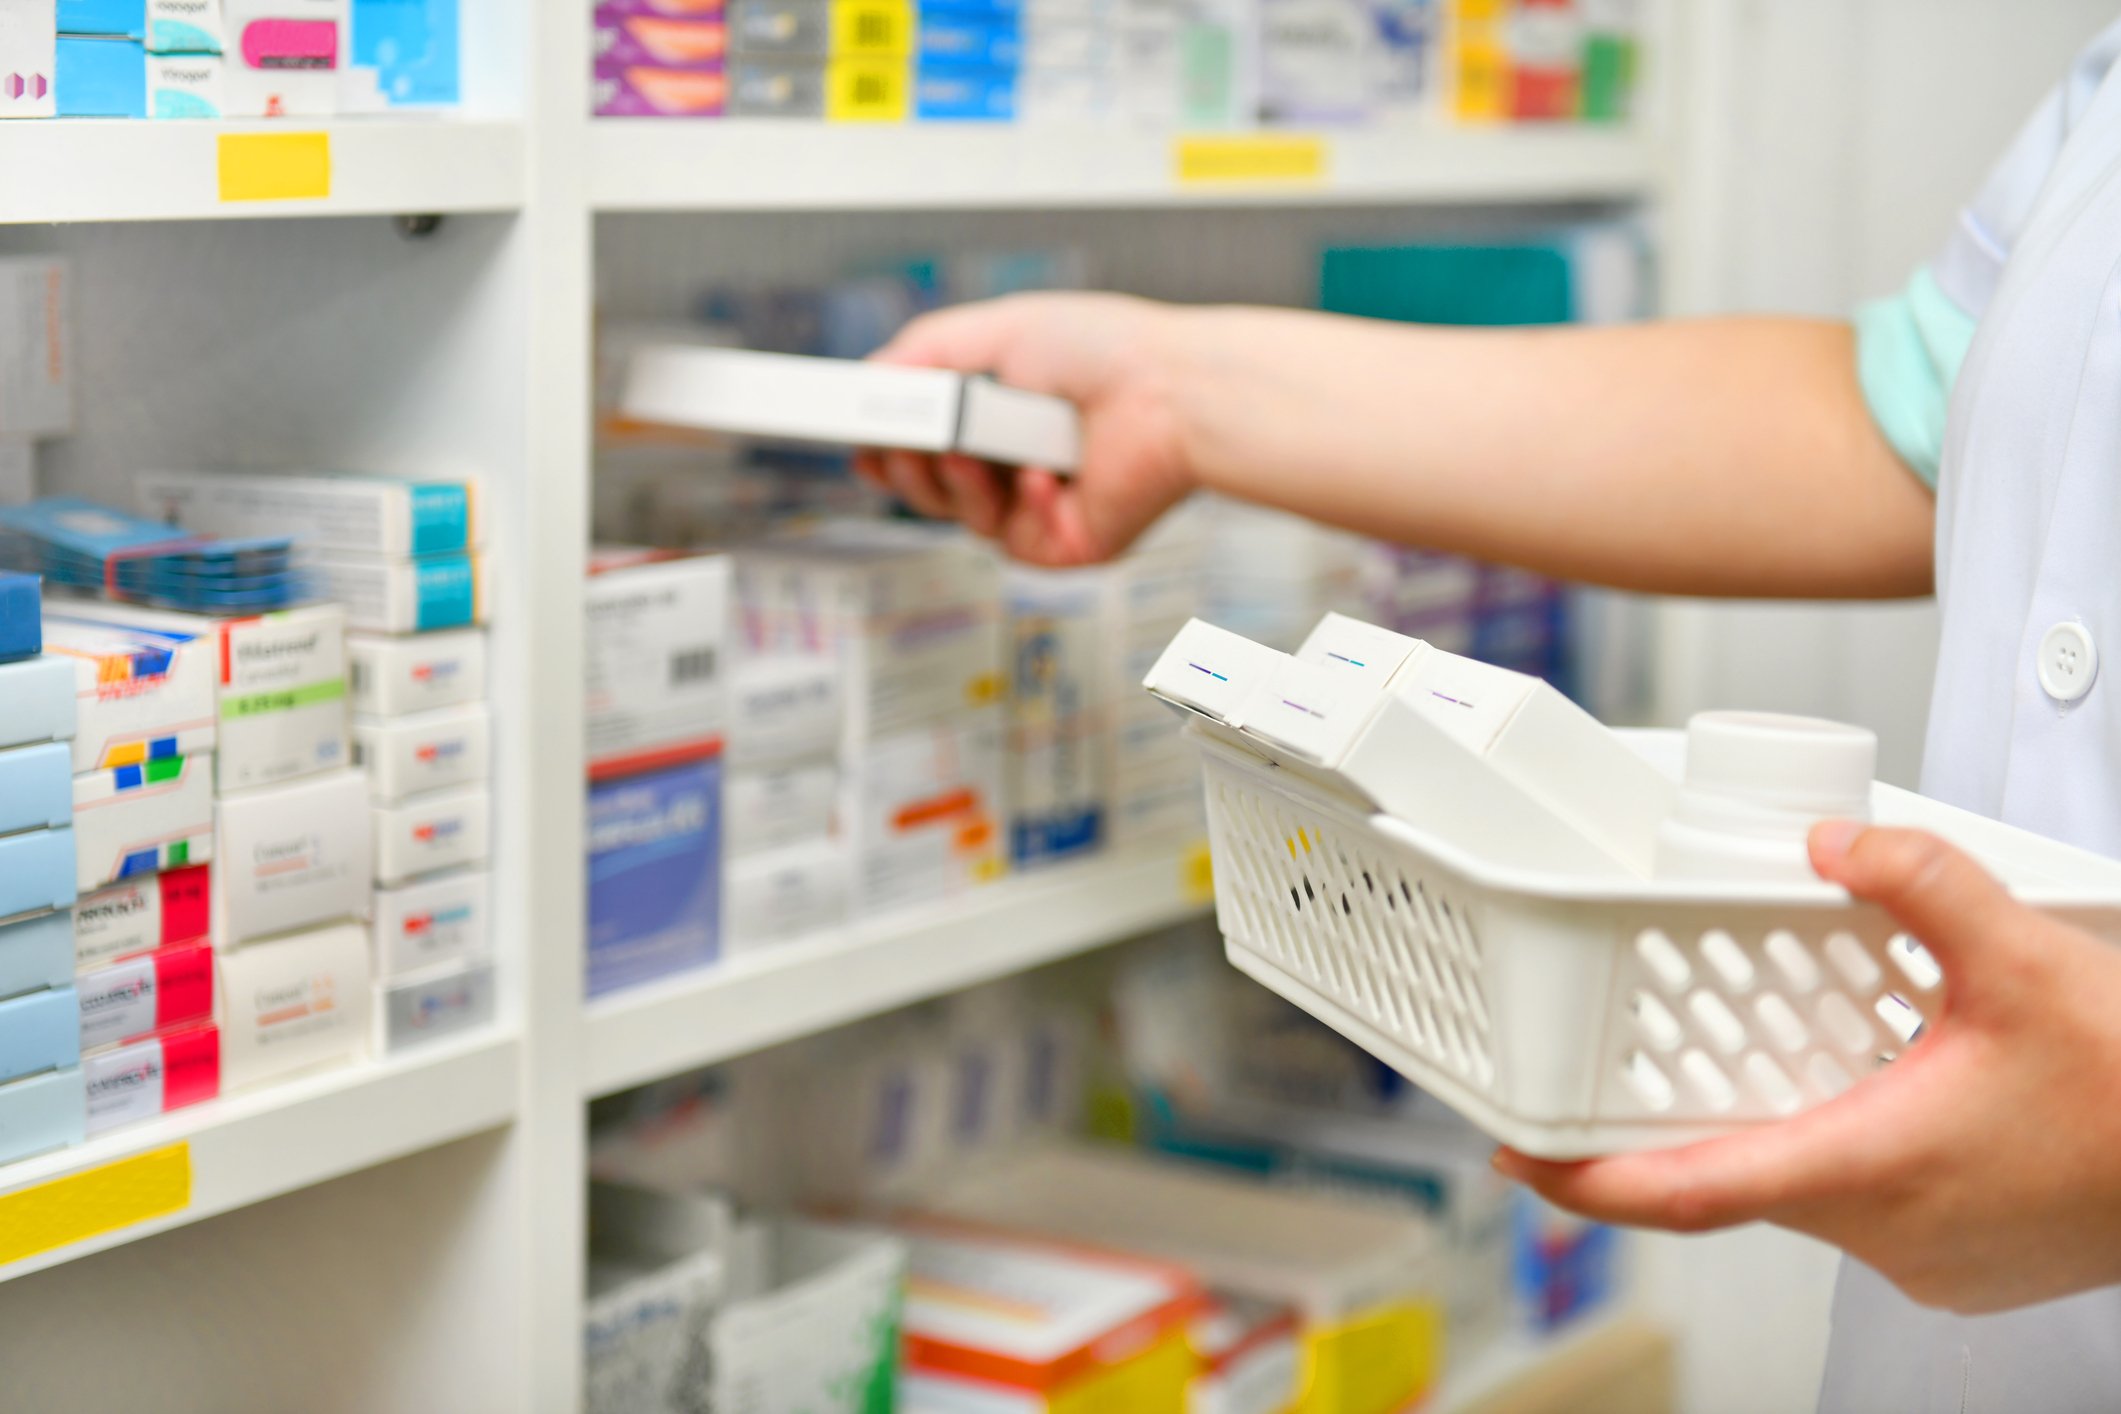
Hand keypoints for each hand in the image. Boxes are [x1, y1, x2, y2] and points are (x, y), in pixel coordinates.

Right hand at [861, 292, 1195, 565]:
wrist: (1170, 390)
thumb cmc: (1106, 350)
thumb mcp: (993, 330)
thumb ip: (920, 354)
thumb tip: (867, 380)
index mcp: (999, 414)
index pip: (921, 445)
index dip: (887, 449)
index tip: (861, 442)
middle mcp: (1015, 463)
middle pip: (924, 489)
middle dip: (905, 468)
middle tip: (903, 443)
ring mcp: (1037, 509)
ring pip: (957, 518)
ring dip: (953, 482)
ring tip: (971, 448)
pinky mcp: (1063, 545)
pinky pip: (1010, 541)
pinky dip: (1020, 503)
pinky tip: (1045, 473)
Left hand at [1495, 822, 2120, 1315]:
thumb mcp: (2026, 958)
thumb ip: (1921, 882)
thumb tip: (1836, 838)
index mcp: (1867, 1167)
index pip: (1687, 1193)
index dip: (1585, 1181)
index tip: (1516, 1158)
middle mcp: (1881, 1233)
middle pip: (1737, 1178)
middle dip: (1683, 1122)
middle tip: (1639, 1057)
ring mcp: (1923, 1261)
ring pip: (1805, 1188)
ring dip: (1780, 1126)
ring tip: (1781, 1048)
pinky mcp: (1959, 1262)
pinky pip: (1866, 1206)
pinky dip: (1847, 1148)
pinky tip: (1876, 1090)